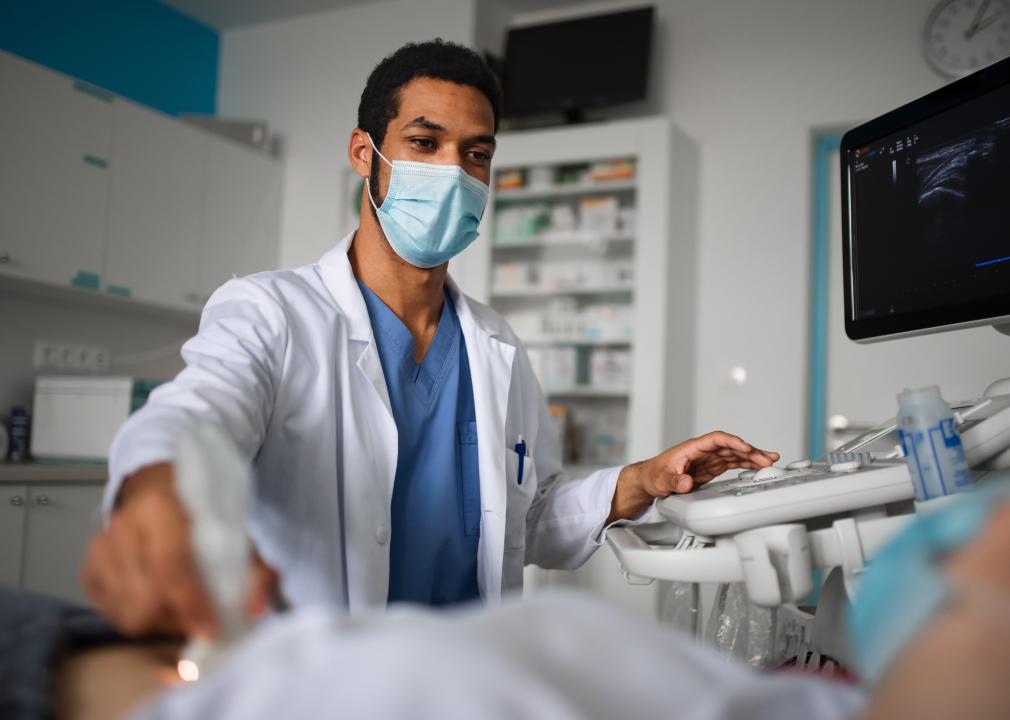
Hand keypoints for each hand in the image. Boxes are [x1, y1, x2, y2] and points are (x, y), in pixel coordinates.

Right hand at [81, 463, 278, 637]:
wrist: (157, 487)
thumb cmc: (202, 513)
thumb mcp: (237, 531)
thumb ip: (255, 569)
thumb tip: (256, 609)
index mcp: (161, 508)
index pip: (170, 565)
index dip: (190, 603)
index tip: (210, 630)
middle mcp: (123, 527)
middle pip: (144, 599)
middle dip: (175, 619)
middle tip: (197, 619)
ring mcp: (100, 548)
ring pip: (125, 613)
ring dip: (156, 623)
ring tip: (178, 609)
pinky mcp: (87, 568)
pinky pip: (109, 612)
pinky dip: (135, 617)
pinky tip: (154, 603)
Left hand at [607, 431, 778, 522]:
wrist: (649, 480)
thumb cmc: (653, 475)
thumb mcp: (660, 480)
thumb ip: (673, 481)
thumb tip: (686, 483)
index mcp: (691, 448)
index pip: (715, 439)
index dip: (731, 442)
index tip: (745, 447)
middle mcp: (702, 452)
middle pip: (730, 446)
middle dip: (749, 451)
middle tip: (767, 458)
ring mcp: (708, 459)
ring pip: (734, 454)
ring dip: (752, 457)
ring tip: (770, 461)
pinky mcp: (711, 468)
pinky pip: (732, 463)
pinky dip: (745, 464)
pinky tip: (758, 466)